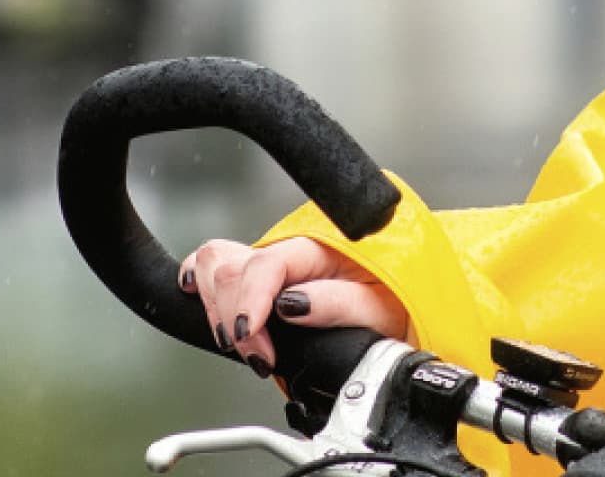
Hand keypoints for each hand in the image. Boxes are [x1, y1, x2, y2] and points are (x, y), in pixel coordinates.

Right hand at [180, 236, 409, 376]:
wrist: (405, 304)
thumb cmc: (400, 304)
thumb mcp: (384, 309)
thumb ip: (339, 303)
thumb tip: (294, 304)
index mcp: (322, 247)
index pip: (268, 263)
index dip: (250, 300)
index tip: (248, 336)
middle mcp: (292, 249)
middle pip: (232, 264)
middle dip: (233, 315)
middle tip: (260, 356)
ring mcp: (272, 262)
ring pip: (216, 261)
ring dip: (216, 304)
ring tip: (241, 341)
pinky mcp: (260, 278)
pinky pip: (215, 264)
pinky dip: (201, 280)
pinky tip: (199, 295)